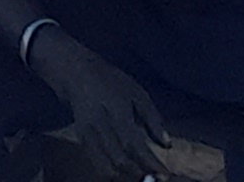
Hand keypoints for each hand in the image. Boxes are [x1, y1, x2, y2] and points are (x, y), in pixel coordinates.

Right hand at [37, 35, 189, 181]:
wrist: (76, 73)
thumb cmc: (111, 82)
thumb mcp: (137, 93)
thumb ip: (153, 119)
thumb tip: (167, 145)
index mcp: (117, 110)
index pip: (133, 143)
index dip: (149, 163)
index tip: (165, 175)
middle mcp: (100, 124)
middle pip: (120, 159)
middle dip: (140, 174)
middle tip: (155, 180)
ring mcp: (88, 134)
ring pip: (107, 166)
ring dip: (126, 176)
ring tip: (142, 177)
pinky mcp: (82, 140)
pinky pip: (97, 164)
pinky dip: (113, 173)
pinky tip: (125, 173)